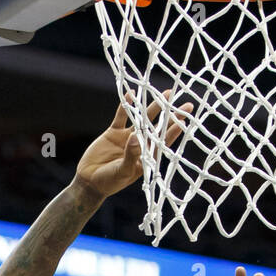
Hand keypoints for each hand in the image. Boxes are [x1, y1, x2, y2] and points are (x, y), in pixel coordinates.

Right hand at [75, 94, 191, 199]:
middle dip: (169, 114)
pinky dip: (126, 105)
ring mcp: (127, 137)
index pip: (163, 141)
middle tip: (183, 102)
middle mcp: (140, 145)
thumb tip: (136, 137)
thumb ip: (130, 156)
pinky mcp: (114, 132)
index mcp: (146, 157)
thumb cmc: (110, 182)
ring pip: (142, 119)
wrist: (89, 182)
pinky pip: (121, 116)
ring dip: (153, 106)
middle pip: (157, 127)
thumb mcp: (121, 172)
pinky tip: (132, 94)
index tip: (185, 118)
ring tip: (165, 93)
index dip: (174, 129)